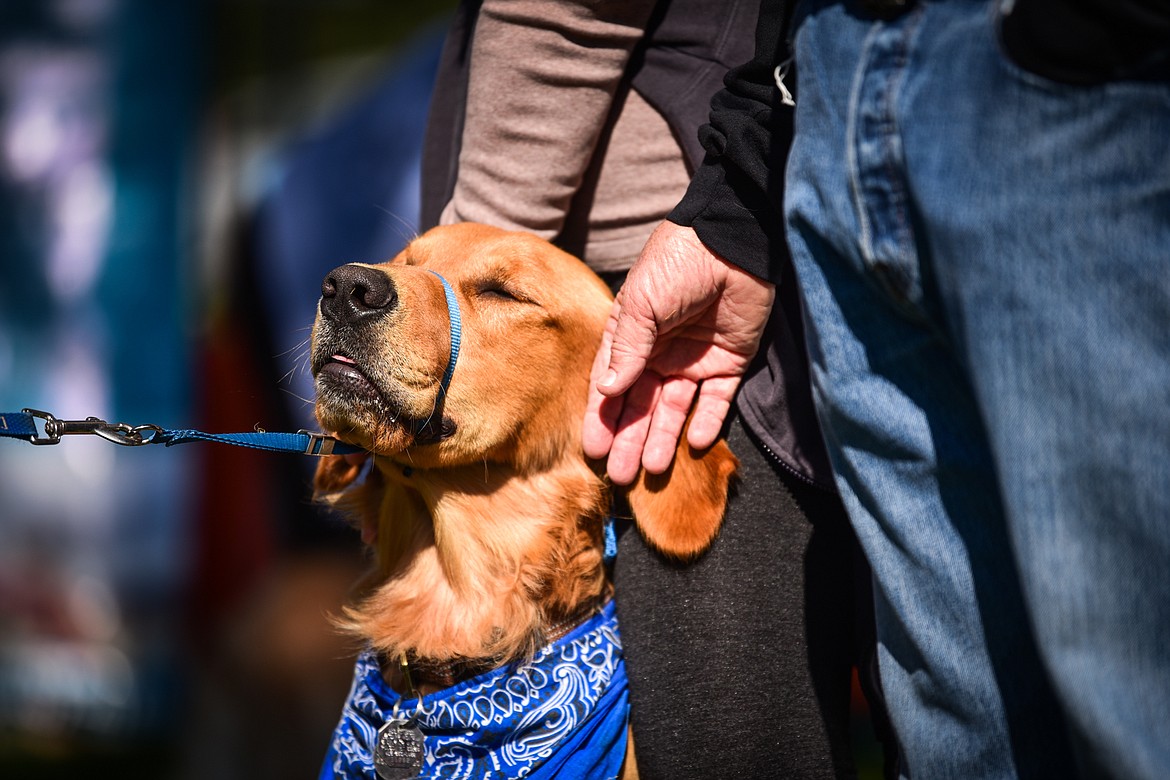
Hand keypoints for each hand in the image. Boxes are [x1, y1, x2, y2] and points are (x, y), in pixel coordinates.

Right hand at [583, 221, 773, 483]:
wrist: (731, 241)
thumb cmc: (676, 262)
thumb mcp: (641, 303)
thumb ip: (627, 349)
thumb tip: (606, 391)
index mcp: (632, 338)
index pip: (611, 387)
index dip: (602, 419)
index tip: (593, 450)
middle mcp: (660, 354)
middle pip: (642, 407)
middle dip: (629, 441)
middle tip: (620, 477)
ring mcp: (694, 360)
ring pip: (675, 410)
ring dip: (663, 440)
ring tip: (652, 471)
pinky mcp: (729, 362)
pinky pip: (716, 401)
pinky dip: (707, 422)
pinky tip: (694, 444)